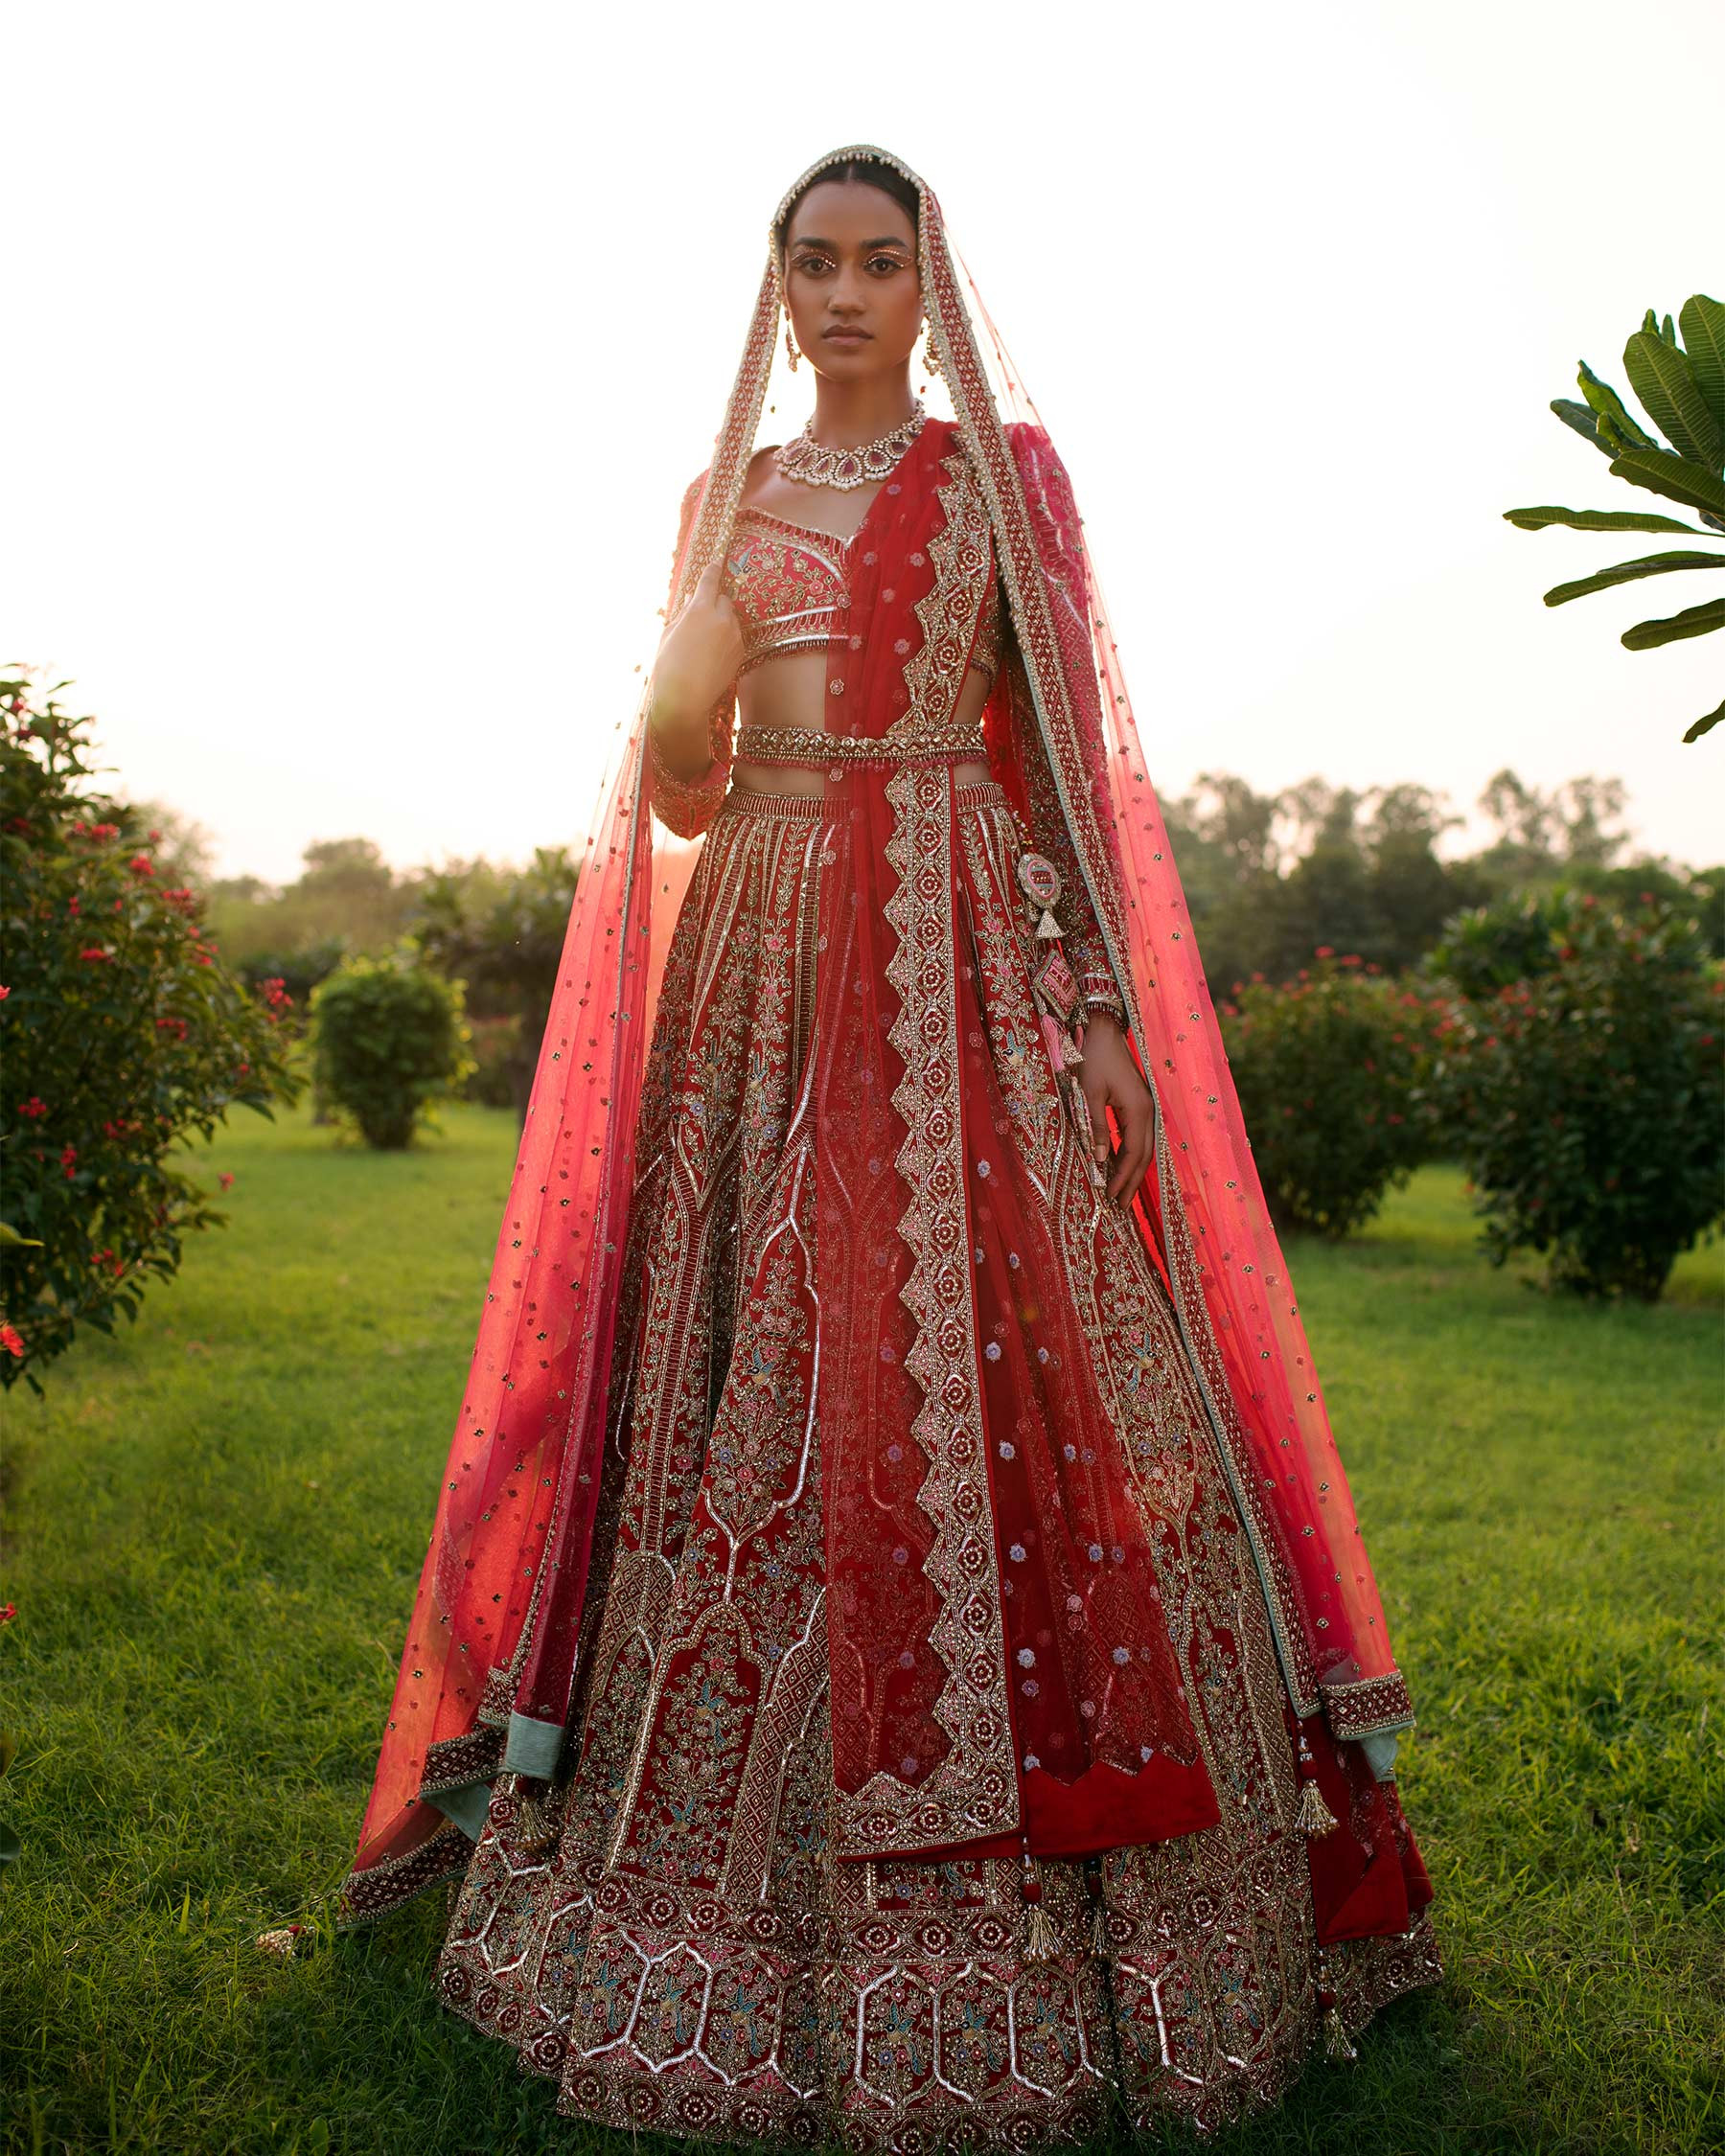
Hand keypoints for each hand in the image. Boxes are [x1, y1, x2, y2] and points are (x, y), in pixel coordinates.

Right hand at [648, 558, 744, 763]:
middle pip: (724, 599)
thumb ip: (683, 613)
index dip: (713, 570)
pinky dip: (727, 638)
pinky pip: (736, 636)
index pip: (710, 580)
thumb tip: (691, 601)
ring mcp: (734, 636)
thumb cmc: (668, 666)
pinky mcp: (741, 652)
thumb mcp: (669, 634)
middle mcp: (721, 619)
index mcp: (699, 610)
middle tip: (700, 617)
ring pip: (732, 618)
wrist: (685, 699)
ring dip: (722, 622)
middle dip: (714, 603)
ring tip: (704, 642)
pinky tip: (712, 654)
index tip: (716, 562)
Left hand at [1076, 1012, 1153, 1205]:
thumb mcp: (1089, 1093)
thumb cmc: (1094, 1058)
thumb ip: (1095, 1127)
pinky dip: (1131, 1156)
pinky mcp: (1140, 1106)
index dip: (1122, 1178)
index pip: (1133, 1154)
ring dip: (1132, 1172)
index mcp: (1138, 1111)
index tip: (1110, 1197)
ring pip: (1144, 1149)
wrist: (1105, 1030)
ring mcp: (1147, 1109)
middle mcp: (1149, 1112)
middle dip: (1131, 1183)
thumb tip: (1098, 1160)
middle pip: (1143, 1157)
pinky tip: (1120, 1167)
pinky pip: (1139, 1137)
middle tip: (1120, 1208)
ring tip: (1121, 1194)